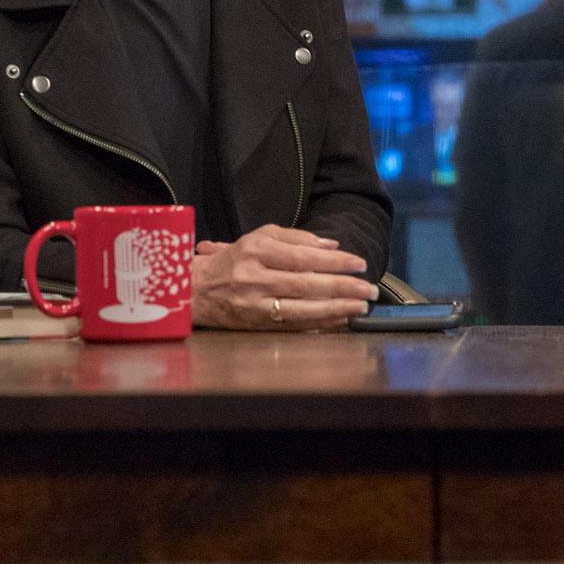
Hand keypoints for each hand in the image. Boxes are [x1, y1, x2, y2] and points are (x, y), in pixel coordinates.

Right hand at [191, 225, 376, 330]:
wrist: (195, 289)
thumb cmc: (233, 260)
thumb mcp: (260, 238)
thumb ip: (297, 239)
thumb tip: (332, 245)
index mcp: (257, 249)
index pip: (303, 256)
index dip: (334, 261)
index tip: (359, 264)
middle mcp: (254, 276)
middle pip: (306, 283)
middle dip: (342, 287)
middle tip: (369, 289)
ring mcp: (254, 303)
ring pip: (301, 307)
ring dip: (336, 308)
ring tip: (361, 306)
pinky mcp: (255, 323)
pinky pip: (293, 325)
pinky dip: (319, 323)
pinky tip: (339, 319)